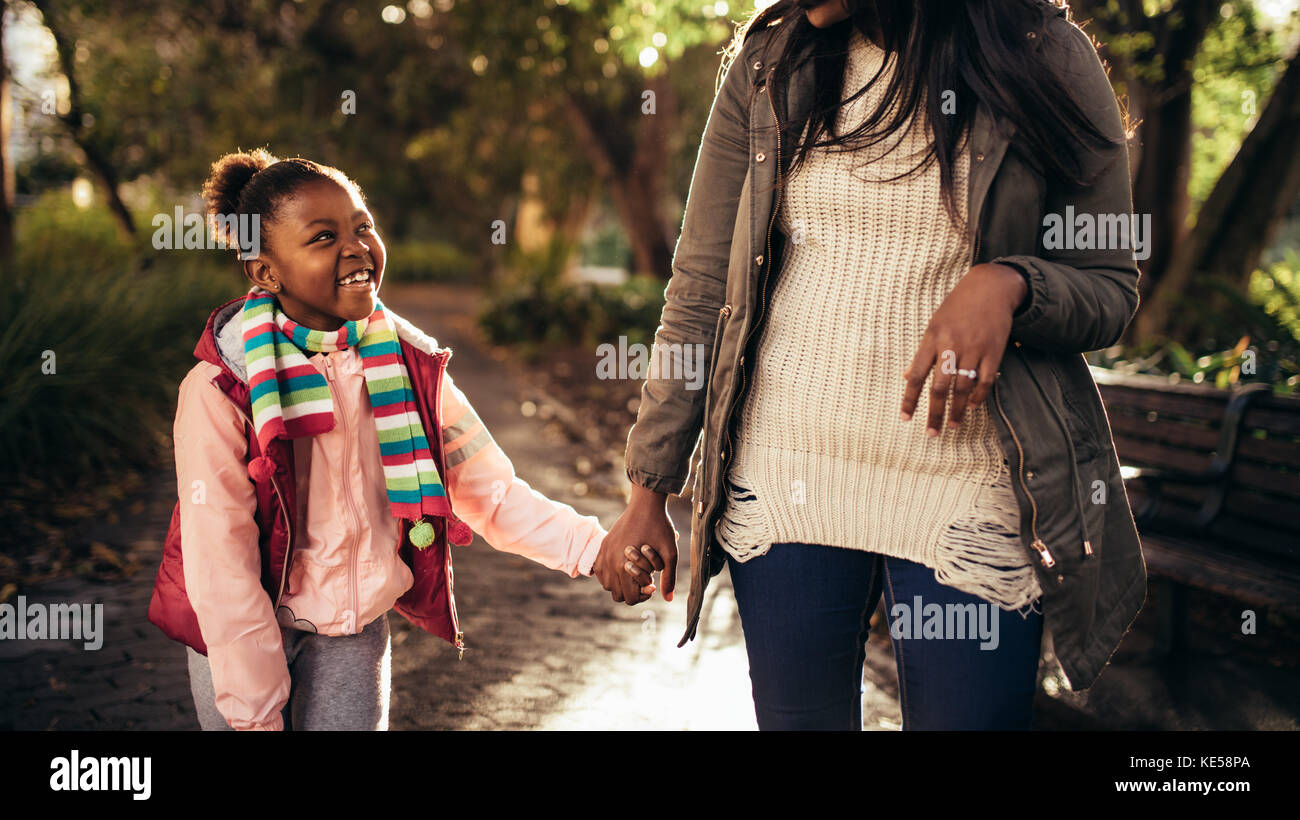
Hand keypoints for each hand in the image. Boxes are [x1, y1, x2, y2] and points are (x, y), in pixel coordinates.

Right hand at [592, 484, 678, 604]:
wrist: (646, 504)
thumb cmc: (660, 528)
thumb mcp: (670, 554)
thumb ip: (669, 578)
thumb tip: (668, 600)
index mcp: (625, 566)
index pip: (630, 598)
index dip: (643, 595)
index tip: (652, 584)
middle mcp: (610, 562)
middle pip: (617, 595)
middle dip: (632, 591)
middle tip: (645, 579)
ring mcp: (604, 553)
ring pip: (607, 585)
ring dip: (620, 583)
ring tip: (634, 573)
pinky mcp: (602, 546)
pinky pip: (600, 570)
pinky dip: (610, 573)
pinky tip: (623, 566)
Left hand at [900, 263, 1027, 435]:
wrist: (990, 287)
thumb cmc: (957, 307)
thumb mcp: (934, 325)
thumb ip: (921, 353)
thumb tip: (905, 376)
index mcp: (932, 338)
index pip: (916, 375)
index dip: (909, 399)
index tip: (905, 419)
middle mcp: (951, 345)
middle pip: (939, 387)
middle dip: (934, 414)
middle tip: (932, 433)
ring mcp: (973, 348)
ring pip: (963, 387)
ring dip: (957, 410)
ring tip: (953, 425)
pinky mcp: (993, 350)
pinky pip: (984, 380)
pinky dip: (978, 396)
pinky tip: (972, 406)